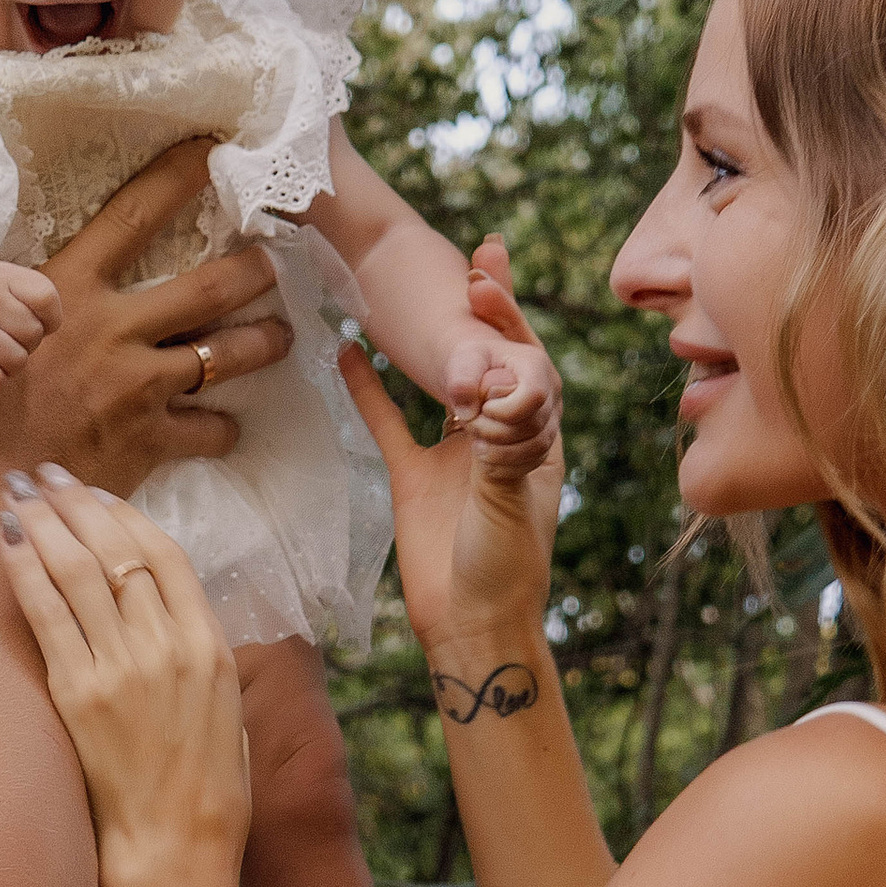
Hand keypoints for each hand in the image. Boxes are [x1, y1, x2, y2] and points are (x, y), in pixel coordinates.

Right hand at [0, 139, 294, 494]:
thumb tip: (6, 277)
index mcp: (68, 290)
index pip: (132, 216)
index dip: (176, 177)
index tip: (212, 150)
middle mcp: (115, 330)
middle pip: (206, 288)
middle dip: (250, 271)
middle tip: (275, 263)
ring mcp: (139, 387)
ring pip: (222, 355)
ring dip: (261, 343)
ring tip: (283, 335)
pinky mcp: (150, 441)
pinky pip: (207, 430)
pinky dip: (223, 428)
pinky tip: (230, 427)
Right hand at [0, 262, 61, 388]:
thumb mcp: (16, 293)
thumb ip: (40, 303)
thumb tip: (45, 328)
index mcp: (2, 274)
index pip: (45, 298)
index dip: (48, 319)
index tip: (28, 320)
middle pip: (33, 333)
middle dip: (26, 344)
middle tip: (4, 338)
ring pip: (16, 360)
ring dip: (10, 365)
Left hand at [0, 470, 250, 886]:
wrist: (174, 850)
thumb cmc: (205, 790)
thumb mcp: (226, 710)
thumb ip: (201, 655)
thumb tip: (169, 614)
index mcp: (210, 646)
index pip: (163, 556)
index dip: (124, 516)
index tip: (95, 494)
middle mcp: (169, 647)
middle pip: (116, 550)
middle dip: (75, 503)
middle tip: (44, 473)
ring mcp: (122, 668)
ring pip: (78, 570)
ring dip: (44, 521)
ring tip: (18, 492)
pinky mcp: (79, 694)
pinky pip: (46, 614)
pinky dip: (25, 568)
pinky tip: (6, 540)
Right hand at [343, 242, 563, 653]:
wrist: (469, 626)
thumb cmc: (505, 569)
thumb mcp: (509, 503)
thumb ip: (499, 451)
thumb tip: (488, 400)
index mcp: (539, 441)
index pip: (531, 364)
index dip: (512, 322)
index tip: (487, 286)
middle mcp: (500, 437)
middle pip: (494, 359)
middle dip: (486, 311)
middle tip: (475, 260)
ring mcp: (454, 453)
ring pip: (441, 381)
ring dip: (434, 339)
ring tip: (421, 285)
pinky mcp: (414, 477)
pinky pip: (387, 422)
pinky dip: (368, 389)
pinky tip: (345, 349)